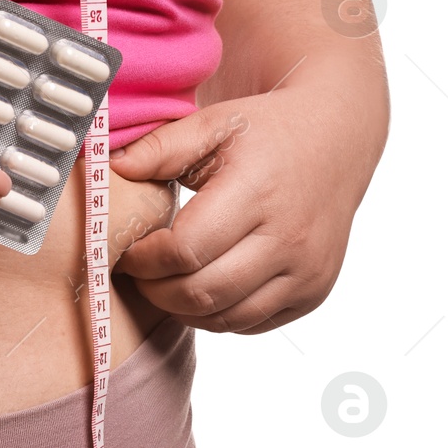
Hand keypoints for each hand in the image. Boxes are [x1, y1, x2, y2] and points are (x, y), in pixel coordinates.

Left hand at [107, 89, 377, 332]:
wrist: (338, 140)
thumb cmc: (267, 131)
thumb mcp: (213, 124)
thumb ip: (159, 148)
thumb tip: (110, 172)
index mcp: (259, 193)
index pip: (185, 250)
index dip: (143, 259)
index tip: (123, 250)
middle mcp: (290, 239)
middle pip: (201, 292)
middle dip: (154, 290)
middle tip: (136, 272)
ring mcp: (308, 272)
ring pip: (225, 318)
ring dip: (181, 308)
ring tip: (163, 281)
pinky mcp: (314, 292)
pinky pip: (250, 324)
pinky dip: (215, 315)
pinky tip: (199, 287)